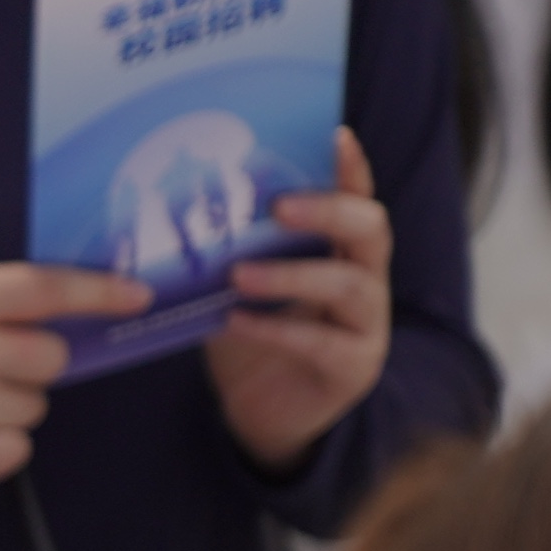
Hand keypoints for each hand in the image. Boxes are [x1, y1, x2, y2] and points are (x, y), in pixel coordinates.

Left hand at [206, 128, 391, 472]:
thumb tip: (179, 204)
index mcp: (342, 253)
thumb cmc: (250, 339)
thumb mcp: (237, 287)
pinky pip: (321, 343)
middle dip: (329, 212)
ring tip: (239, 274)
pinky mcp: (353, 368)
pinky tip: (234, 322)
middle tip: (278, 206)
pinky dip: (275, 329)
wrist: (259, 414)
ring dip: (292, 275)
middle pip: (371, 231)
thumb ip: (230, 251)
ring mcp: (367, 326)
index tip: (336, 136)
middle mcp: (366, 282)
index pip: (357, 200)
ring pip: (351, 286)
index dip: (352, 170)